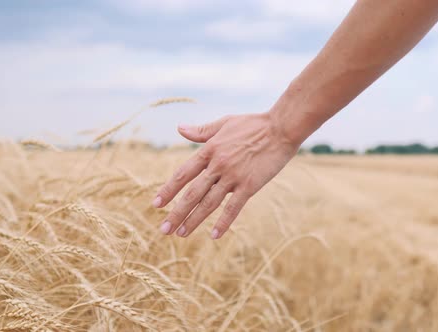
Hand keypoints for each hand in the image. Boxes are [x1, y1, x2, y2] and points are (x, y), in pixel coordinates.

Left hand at [152, 112, 299, 238]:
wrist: (281, 128)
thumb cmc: (253, 124)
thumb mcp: (224, 123)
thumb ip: (202, 131)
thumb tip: (180, 128)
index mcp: (209, 150)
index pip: (183, 174)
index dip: (169, 189)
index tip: (156, 204)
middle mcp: (218, 165)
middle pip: (192, 193)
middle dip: (176, 212)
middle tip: (164, 229)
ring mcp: (234, 177)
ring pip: (209, 203)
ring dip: (193, 220)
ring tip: (181, 233)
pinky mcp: (250, 185)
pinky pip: (233, 208)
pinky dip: (223, 222)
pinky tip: (214, 236)